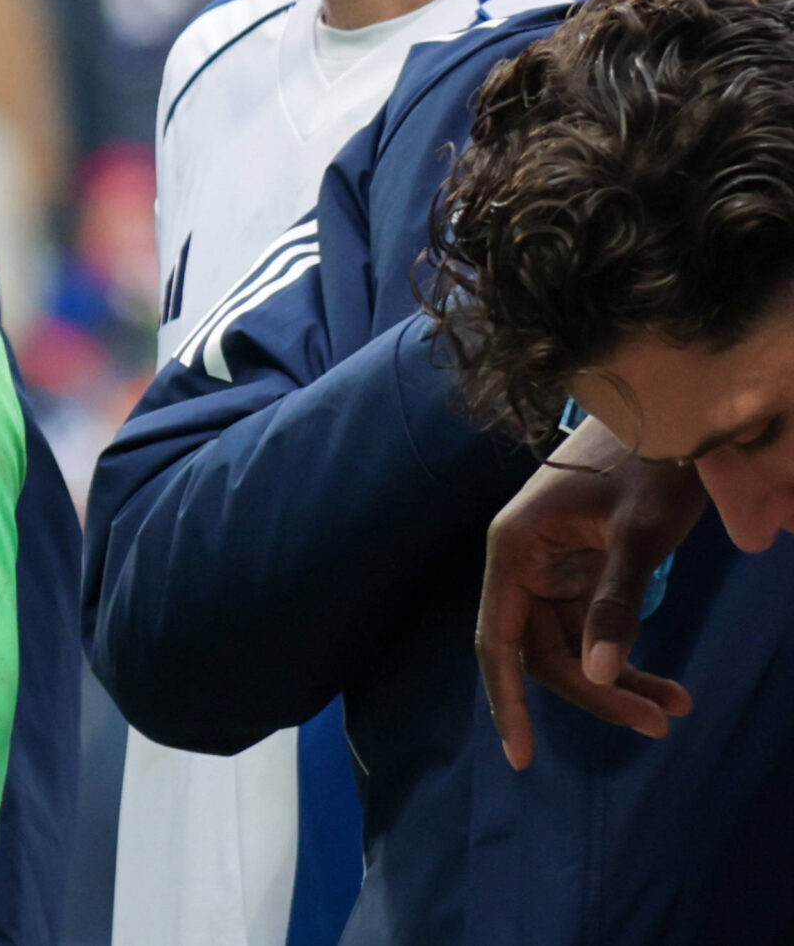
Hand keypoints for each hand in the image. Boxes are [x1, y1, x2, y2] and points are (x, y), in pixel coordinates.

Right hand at [476, 416, 702, 769]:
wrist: (669, 417)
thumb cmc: (648, 464)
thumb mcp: (638, 536)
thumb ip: (615, 605)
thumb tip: (597, 674)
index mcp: (515, 548)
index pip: (499, 640)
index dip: (507, 700)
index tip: (520, 756)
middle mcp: (523, 563)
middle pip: (543, 652)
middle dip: (595, 692)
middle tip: (654, 723)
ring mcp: (553, 570)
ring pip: (572, 648)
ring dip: (618, 680)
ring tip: (674, 708)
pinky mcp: (582, 574)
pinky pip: (595, 631)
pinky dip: (629, 658)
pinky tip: (670, 685)